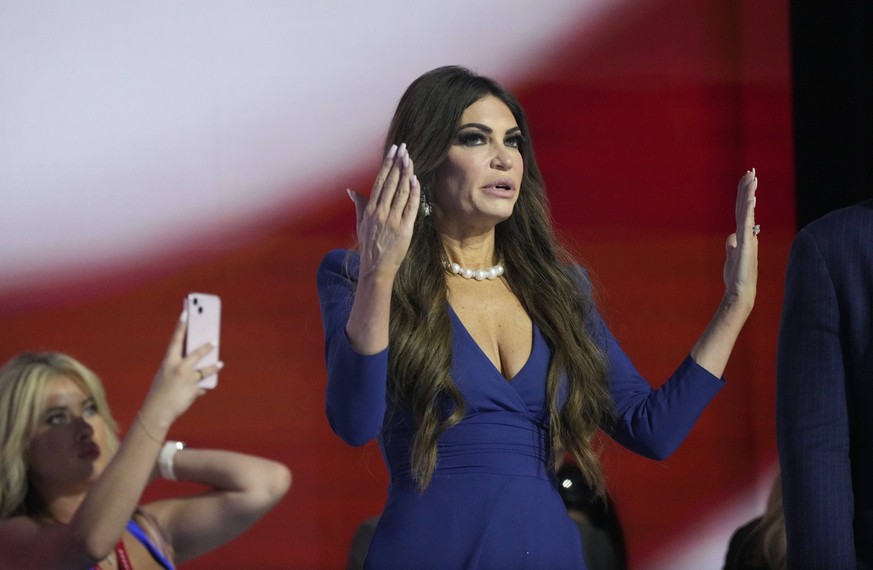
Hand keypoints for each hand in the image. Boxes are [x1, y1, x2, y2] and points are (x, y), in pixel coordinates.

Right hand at [141, 312, 221, 427]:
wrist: (157, 412)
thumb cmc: (160, 392)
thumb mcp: (165, 376)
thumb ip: (176, 367)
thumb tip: (193, 363)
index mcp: (168, 362)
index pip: (175, 340)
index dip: (181, 326)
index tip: (186, 313)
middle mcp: (178, 368)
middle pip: (195, 353)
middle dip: (205, 347)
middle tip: (214, 341)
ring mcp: (187, 379)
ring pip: (204, 370)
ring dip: (213, 366)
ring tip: (220, 363)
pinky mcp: (193, 390)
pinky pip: (201, 386)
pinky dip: (201, 388)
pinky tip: (202, 390)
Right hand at [347, 143, 419, 280]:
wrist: (376, 268)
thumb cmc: (369, 246)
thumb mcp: (361, 224)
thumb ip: (359, 205)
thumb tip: (351, 190)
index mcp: (370, 210)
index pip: (380, 182)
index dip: (387, 165)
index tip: (392, 151)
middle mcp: (381, 212)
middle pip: (391, 183)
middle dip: (397, 164)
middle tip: (403, 148)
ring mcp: (392, 220)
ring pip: (401, 192)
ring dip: (406, 174)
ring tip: (410, 159)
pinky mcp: (404, 229)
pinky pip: (410, 207)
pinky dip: (413, 193)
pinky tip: (416, 180)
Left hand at [723, 168, 758, 312]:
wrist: (740, 291)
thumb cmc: (736, 276)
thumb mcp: (732, 256)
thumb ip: (732, 244)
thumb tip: (731, 236)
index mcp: (743, 234)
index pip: (742, 209)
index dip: (744, 194)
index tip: (747, 179)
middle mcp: (747, 233)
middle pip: (745, 206)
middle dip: (748, 188)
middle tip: (751, 170)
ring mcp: (747, 238)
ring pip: (747, 211)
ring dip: (749, 194)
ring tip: (752, 177)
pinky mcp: (746, 245)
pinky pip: (747, 224)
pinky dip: (749, 211)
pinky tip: (751, 198)